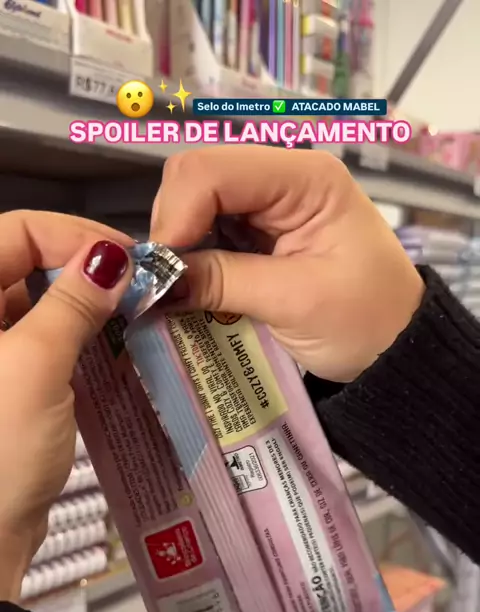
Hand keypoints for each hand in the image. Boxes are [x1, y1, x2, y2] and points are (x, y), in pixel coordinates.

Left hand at [0, 212, 132, 601]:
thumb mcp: (35, 366)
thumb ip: (71, 303)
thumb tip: (112, 257)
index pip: (14, 231)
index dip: (72, 236)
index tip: (130, 258)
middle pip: (23, 263)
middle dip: (82, 269)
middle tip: (139, 286)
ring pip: (35, 305)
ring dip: (82, 306)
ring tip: (132, 315)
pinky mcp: (3, 385)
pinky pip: (39, 343)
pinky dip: (73, 340)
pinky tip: (109, 349)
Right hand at [151, 145, 423, 383]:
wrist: (398, 348)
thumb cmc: (365, 323)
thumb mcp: (293, 303)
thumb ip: (222, 283)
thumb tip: (155, 281)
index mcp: (304, 178)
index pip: (212, 170)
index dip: (177, 215)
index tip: (165, 270)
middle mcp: (282, 177)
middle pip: (196, 178)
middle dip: (174, 228)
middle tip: (170, 282)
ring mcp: (270, 203)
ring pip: (195, 203)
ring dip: (181, 245)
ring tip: (181, 288)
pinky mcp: (260, 231)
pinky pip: (209, 230)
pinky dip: (194, 256)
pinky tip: (196, 285)